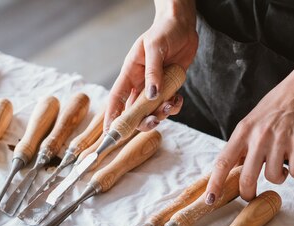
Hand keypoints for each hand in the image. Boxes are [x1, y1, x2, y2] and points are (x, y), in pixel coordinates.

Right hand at [104, 0, 196, 131]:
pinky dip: (174, 107)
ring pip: (152, 111)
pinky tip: (178, 98)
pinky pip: (169, 104)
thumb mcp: (154, 48)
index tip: (111, 132)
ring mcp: (156, 87)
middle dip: (143, 121)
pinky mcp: (170, 87)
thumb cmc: (163, 31)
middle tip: (154, 121)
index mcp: (130, 73)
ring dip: (161, 114)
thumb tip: (152, 96)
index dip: (112, 116)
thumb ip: (153, 72)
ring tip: (171, 103)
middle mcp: (140, 83)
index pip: (116, 98)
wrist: (182, 25)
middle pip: (135, 111)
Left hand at [205, 64, 293, 202]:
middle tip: (252, 195)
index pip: (223, 162)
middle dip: (248, 193)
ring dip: (279, 178)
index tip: (210, 200)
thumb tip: (234, 170)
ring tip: (282, 166)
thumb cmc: (277, 105)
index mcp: (243, 131)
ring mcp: (279, 139)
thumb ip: (244, 144)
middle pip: (247, 178)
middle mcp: (258, 136)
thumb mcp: (252, 121)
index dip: (215, 184)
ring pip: (274, 177)